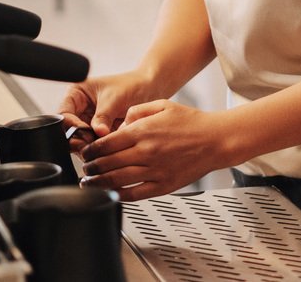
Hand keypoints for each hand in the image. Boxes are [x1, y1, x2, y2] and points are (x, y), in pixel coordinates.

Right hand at [57, 70, 156, 154]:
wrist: (149, 89)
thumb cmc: (130, 85)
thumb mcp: (114, 98)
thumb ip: (103, 115)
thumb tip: (98, 133)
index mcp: (76, 95)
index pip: (64, 114)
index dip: (72, 125)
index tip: (84, 133)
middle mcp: (79, 110)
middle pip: (69, 131)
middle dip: (79, 140)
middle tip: (90, 146)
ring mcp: (89, 123)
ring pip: (80, 141)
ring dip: (89, 147)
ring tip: (101, 149)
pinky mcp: (99, 135)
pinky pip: (94, 146)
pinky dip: (99, 149)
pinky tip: (107, 150)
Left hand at [79, 100, 231, 201]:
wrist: (216, 139)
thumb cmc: (192, 122)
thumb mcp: (162, 105)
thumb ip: (137, 111)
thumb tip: (121, 123)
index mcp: (143, 131)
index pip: (106, 143)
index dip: (91, 149)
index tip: (86, 152)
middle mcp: (146, 152)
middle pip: (107, 163)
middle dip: (91, 167)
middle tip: (85, 168)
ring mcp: (154, 171)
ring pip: (117, 180)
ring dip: (99, 183)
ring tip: (90, 183)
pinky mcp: (163, 185)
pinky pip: (135, 194)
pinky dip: (119, 195)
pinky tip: (111, 193)